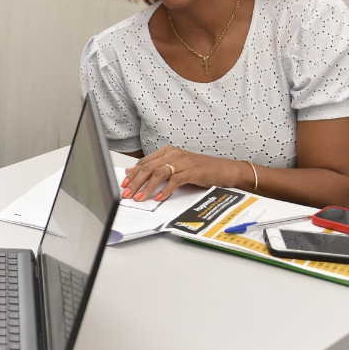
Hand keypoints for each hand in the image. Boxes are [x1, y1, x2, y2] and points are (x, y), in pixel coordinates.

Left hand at [121, 145, 241, 200]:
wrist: (224, 170)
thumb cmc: (200, 169)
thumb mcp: (176, 167)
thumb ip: (157, 168)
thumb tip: (135, 173)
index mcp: (168, 151)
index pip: (144, 162)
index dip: (133, 173)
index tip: (124, 184)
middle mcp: (174, 154)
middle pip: (148, 167)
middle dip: (136, 182)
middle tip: (127, 193)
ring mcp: (183, 162)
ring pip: (159, 173)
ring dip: (147, 187)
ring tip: (140, 197)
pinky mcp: (193, 171)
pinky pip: (175, 180)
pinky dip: (165, 190)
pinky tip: (159, 197)